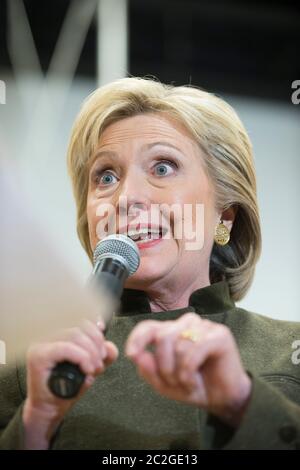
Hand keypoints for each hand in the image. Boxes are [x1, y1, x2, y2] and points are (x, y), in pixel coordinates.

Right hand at [23, 319, 117, 447]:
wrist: (50, 409)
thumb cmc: (67, 387)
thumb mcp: (91, 367)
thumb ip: (102, 355)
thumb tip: (110, 347)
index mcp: (59, 333)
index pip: (79, 318)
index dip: (95, 325)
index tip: (103, 336)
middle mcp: (47, 334)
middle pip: (79, 325)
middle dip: (97, 342)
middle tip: (101, 362)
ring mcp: (41, 343)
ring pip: (74, 334)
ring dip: (91, 352)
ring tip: (95, 368)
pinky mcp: (38, 356)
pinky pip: (65, 348)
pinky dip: (81, 357)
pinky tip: (87, 369)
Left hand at [125, 313, 250, 426]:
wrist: (224, 400)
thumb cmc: (195, 387)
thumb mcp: (165, 384)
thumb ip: (149, 371)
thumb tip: (138, 356)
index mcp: (171, 331)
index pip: (149, 326)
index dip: (137, 338)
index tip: (131, 355)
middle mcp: (186, 324)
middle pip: (162, 336)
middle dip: (164, 366)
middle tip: (173, 383)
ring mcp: (204, 327)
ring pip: (178, 343)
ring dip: (178, 372)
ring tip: (187, 383)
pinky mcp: (219, 334)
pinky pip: (193, 350)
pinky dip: (188, 371)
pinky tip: (193, 382)